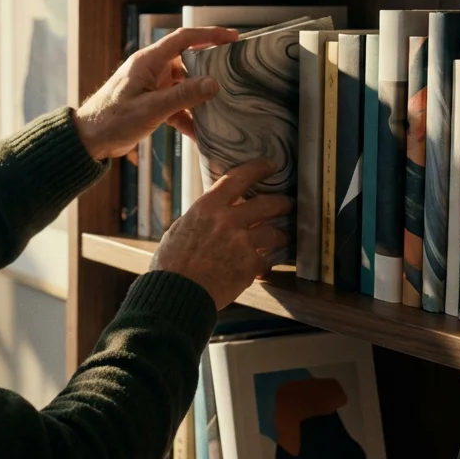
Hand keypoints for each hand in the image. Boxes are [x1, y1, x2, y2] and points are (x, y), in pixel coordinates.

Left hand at [74, 26, 239, 160]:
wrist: (89, 141)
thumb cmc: (113, 120)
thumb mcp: (151, 109)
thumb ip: (183, 96)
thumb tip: (213, 83)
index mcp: (148, 61)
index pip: (184, 38)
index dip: (209, 35)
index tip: (233, 37)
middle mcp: (151, 69)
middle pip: (187, 61)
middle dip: (209, 69)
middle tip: (234, 75)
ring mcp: (151, 86)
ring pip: (184, 86)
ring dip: (199, 99)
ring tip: (222, 107)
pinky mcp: (150, 104)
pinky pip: (175, 106)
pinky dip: (187, 118)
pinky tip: (200, 134)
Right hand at [149, 159, 291, 308]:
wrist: (176, 293)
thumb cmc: (172, 263)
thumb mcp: (181, 228)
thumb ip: (203, 217)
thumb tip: (214, 211)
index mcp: (208, 207)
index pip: (239, 177)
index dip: (258, 168)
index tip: (270, 165)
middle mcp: (228, 220)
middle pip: (268, 203)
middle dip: (282, 203)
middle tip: (288, 203)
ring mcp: (242, 243)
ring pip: (274, 233)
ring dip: (280, 236)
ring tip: (281, 238)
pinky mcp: (249, 266)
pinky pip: (267, 261)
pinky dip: (265, 264)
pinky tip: (261, 268)